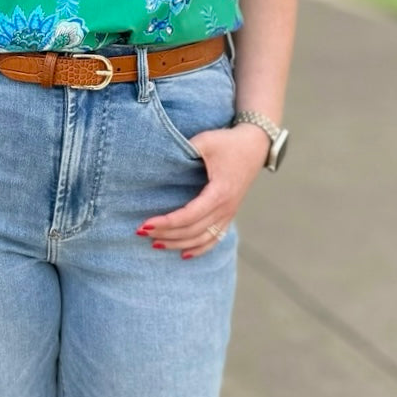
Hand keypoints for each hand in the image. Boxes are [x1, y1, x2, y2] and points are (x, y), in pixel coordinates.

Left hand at [136, 125, 268, 258]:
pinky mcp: (229, 214)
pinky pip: (216, 238)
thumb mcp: (205, 141)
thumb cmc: (228, 142)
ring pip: (203, 238)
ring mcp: (229, 213)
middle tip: (141, 233)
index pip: (189, 215)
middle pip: (193, 230)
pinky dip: (200, 248)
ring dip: (178, 244)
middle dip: (166, 234)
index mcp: (220, 192)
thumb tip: (160, 159)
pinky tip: (184, 254)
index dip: (166, 223)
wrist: (255, 145)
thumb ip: (185, 149)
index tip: (145, 224)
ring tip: (155, 244)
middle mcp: (226, 207)